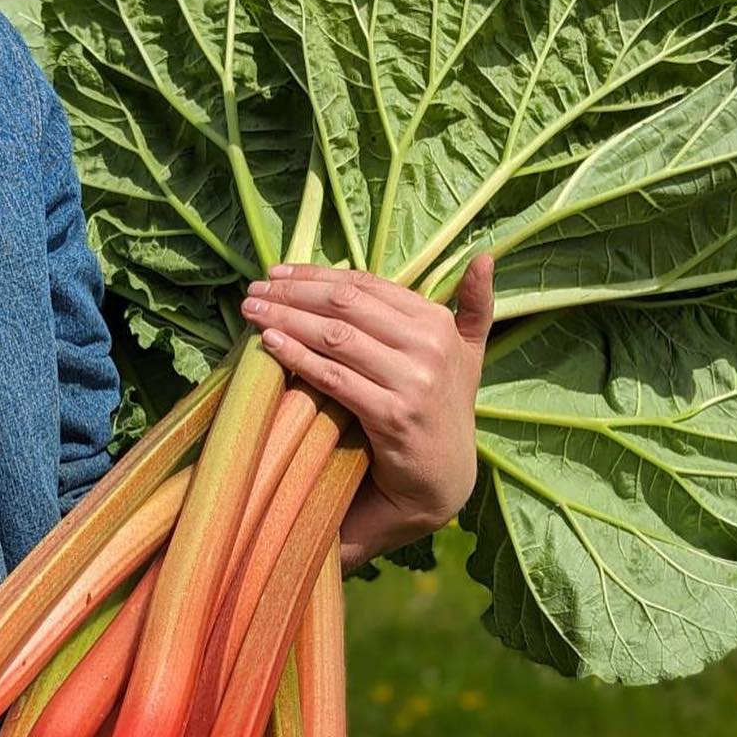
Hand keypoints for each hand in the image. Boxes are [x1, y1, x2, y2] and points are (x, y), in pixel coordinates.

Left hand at [240, 256, 494, 569]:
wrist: (444, 480)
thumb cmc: (444, 410)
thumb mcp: (468, 354)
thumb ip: (474, 307)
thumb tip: (485, 256)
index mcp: (438, 323)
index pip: (365, 285)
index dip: (316, 275)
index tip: (277, 273)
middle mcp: (430, 345)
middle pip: (345, 305)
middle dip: (293, 293)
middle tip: (253, 290)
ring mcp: (413, 381)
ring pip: (335, 337)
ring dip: (286, 319)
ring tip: (251, 311)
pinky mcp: (392, 415)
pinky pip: (334, 378)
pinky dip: (297, 357)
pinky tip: (269, 344)